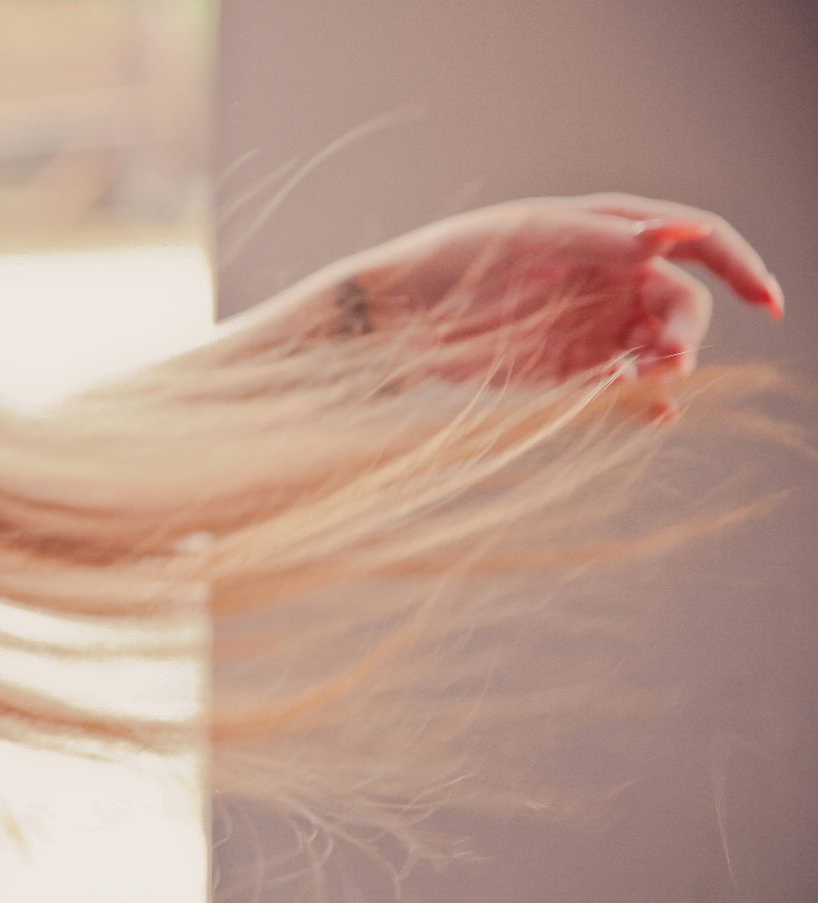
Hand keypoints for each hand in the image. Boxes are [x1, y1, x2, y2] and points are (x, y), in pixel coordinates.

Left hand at [332, 193, 782, 422]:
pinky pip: (623, 392)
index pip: (696, 241)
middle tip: (666, 361)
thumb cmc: (451, 261)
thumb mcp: (525, 238)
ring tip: (642, 384)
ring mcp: (592, 329)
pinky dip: (641, 403)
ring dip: (666, 369)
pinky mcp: (569, 375)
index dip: (739, 266)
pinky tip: (649, 414)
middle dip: (686, 331)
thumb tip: (676, 232)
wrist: (390, 320)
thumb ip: (602, 238)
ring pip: (659, 351)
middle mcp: (609, 280)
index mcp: (607, 233)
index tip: (766, 301)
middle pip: (682, 304)